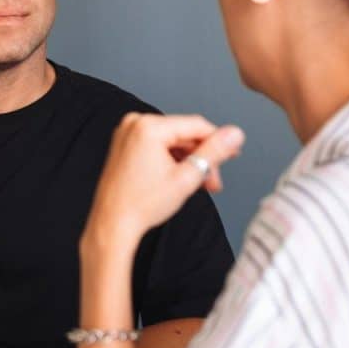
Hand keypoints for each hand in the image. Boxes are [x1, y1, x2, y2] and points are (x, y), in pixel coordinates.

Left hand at [83, 113, 244, 245]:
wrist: (112, 224)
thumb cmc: (141, 205)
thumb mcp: (187, 177)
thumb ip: (214, 152)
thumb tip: (235, 133)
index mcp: (148, 127)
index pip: (196, 125)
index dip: (218, 140)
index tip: (234, 154)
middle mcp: (134, 123)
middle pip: (183, 134)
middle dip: (202, 157)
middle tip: (214, 180)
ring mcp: (127, 133)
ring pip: (172, 141)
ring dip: (188, 161)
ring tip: (199, 184)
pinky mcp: (124, 144)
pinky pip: (157, 146)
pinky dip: (171, 160)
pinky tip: (182, 178)